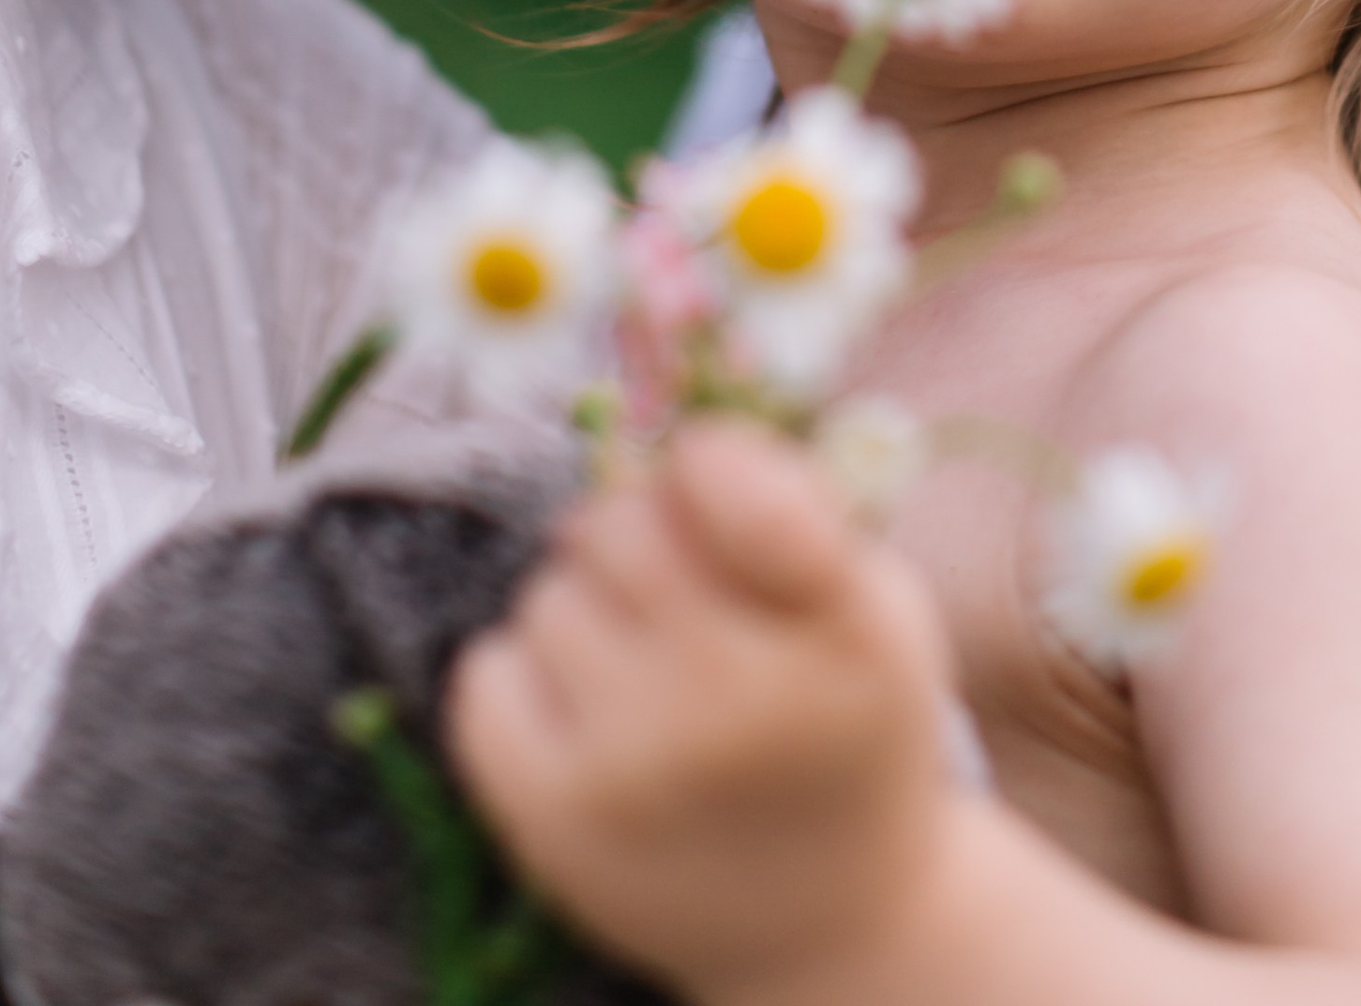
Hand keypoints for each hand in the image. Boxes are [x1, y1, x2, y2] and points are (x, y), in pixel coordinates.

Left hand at [446, 422, 958, 1003]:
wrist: (831, 920)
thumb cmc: (846, 720)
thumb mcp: (874, 602)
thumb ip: (791, 503)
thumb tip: (672, 441)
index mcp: (840, 631)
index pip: (735, 487)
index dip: (706, 459)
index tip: (706, 477)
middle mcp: (736, 701)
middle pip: (617, 525)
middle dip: (636, 532)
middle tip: (675, 587)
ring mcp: (635, 770)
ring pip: (549, 596)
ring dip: (586, 608)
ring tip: (644, 670)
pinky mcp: (552, 827)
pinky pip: (486, 675)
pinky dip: (523, 674)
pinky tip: (585, 713)